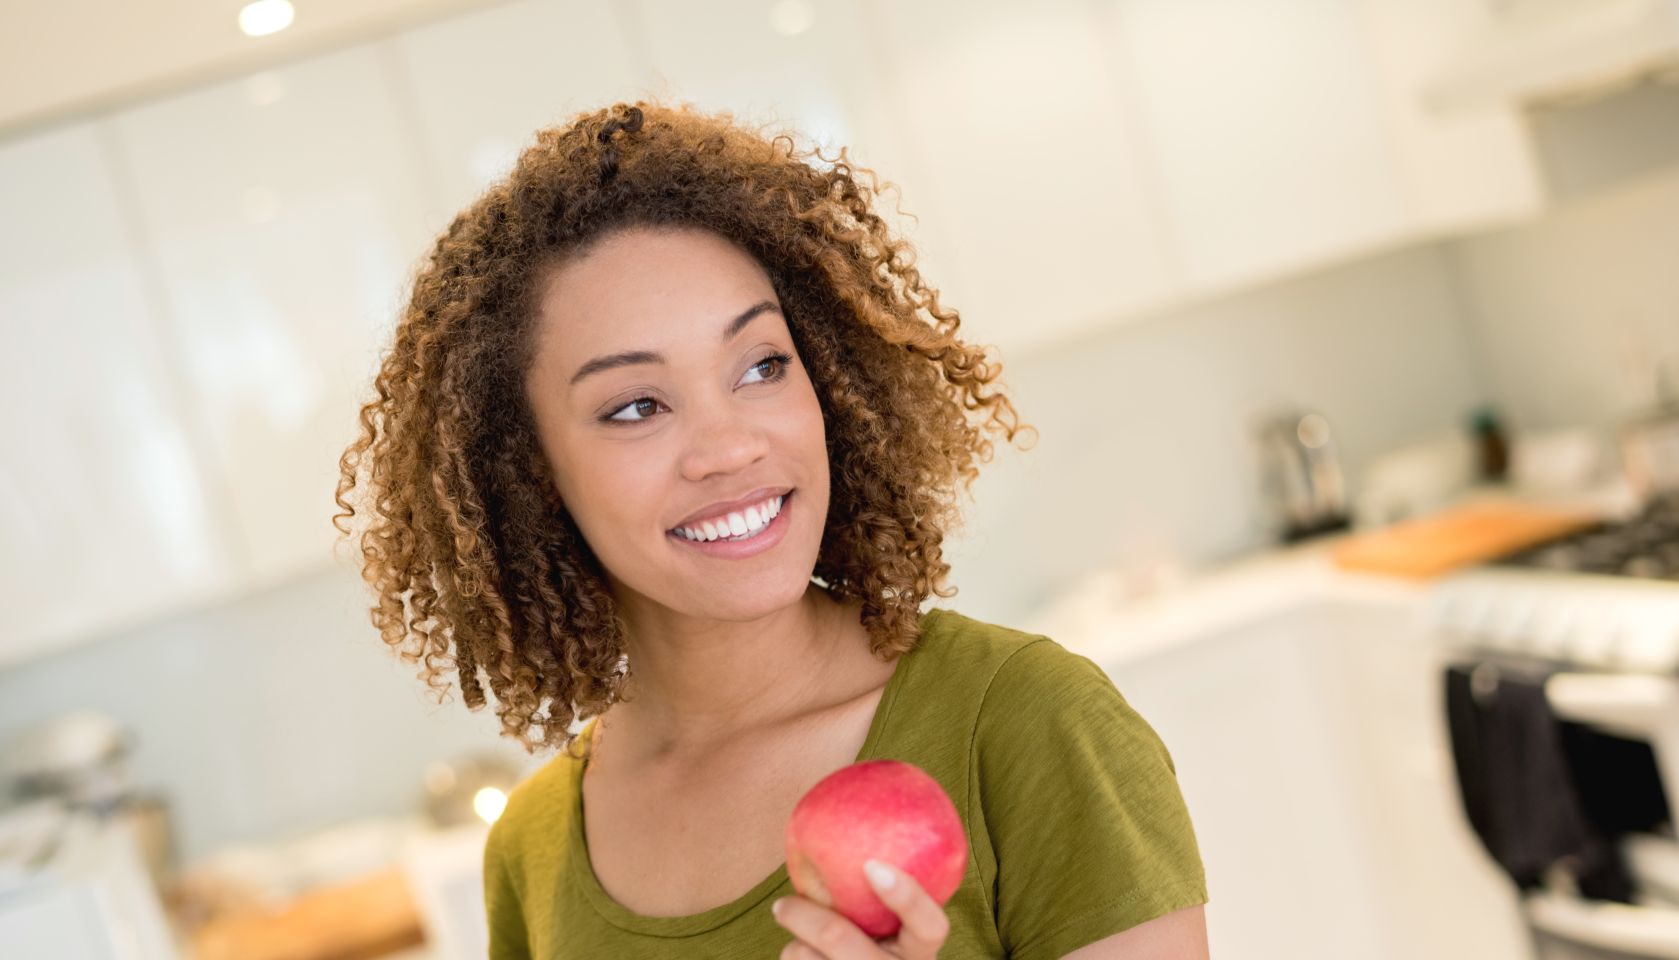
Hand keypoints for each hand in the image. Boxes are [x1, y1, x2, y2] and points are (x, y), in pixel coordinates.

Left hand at [770, 859, 950, 958]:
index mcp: (922, 955)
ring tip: (795, 943)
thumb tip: (854, 801)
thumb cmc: (877, 947)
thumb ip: (880, 889)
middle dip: (805, 917)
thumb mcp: (892, 929)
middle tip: (780, 905)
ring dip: (794, 949)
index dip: (906, 896)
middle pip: (844, 943)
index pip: (930, 925)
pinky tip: (796, 957)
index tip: (872, 864)